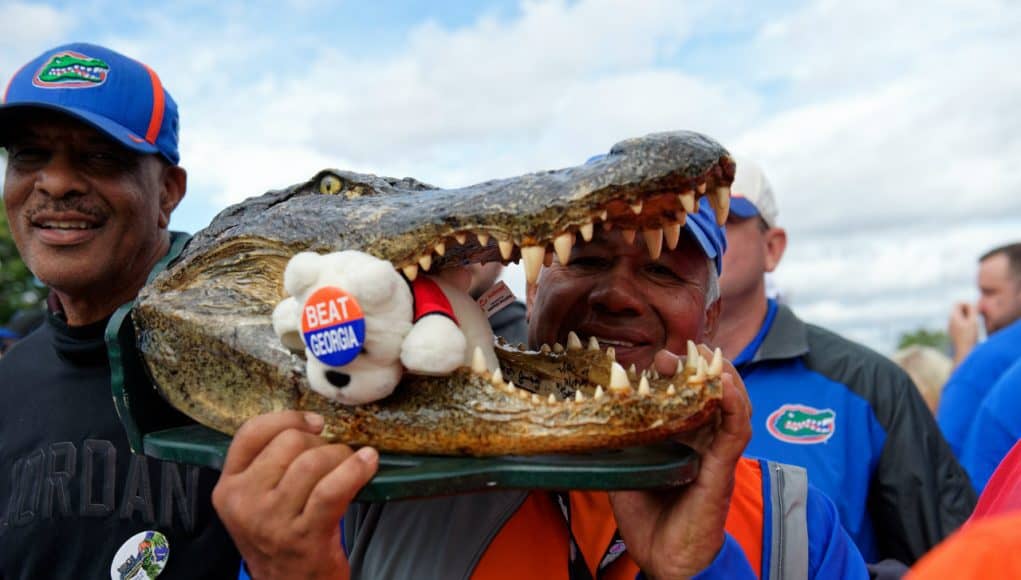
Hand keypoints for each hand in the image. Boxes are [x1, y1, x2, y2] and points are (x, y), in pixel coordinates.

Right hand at [212, 411, 378, 579]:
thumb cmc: (281, 538)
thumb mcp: (256, 502)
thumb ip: (268, 465)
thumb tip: (312, 425)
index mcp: (227, 488)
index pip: (251, 433)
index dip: (288, 419)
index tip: (315, 423)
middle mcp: (244, 502)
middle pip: (289, 442)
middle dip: (321, 443)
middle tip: (334, 458)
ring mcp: (271, 520)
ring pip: (313, 461)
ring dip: (341, 457)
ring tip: (351, 465)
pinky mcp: (302, 535)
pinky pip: (332, 488)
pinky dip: (355, 470)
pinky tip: (368, 463)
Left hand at [609, 345, 751, 578]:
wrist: (663, 559)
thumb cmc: (648, 519)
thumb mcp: (625, 471)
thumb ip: (616, 446)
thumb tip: (588, 422)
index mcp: (683, 438)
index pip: (688, 395)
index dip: (677, 372)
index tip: (656, 359)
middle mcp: (703, 441)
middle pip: (712, 392)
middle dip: (696, 366)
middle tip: (670, 355)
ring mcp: (716, 453)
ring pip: (733, 404)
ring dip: (722, 375)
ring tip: (708, 357)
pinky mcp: (722, 469)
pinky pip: (736, 431)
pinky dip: (734, 405)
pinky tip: (724, 385)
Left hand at [947, 302, 978, 363]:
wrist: (964, 353)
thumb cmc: (969, 337)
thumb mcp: (973, 321)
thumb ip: (973, 310)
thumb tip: (972, 303)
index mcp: (953, 317)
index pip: (957, 303)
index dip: (967, 304)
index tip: (975, 310)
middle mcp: (950, 321)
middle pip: (958, 309)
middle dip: (968, 310)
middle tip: (976, 316)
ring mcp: (952, 328)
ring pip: (960, 317)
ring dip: (969, 317)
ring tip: (975, 324)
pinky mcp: (955, 334)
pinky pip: (961, 324)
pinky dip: (967, 324)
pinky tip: (972, 330)